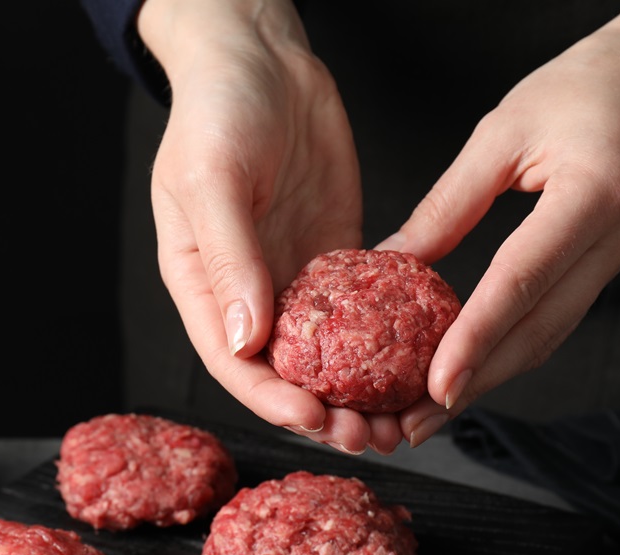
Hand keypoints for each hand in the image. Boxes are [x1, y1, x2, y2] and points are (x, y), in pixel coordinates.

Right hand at [136, 0, 376, 454]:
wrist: (261, 57)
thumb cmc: (217, 109)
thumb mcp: (213, 178)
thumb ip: (228, 259)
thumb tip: (243, 339)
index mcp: (202, 284)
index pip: (233, 362)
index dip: (273, 400)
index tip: (316, 419)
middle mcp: (248, 292)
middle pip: (285, 373)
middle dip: (327, 412)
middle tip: (375, 434)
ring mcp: (294, 277)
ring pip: (328, 355)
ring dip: (361, 391)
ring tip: (403, 418)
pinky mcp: (336, 257)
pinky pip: (363, 310)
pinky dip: (386, 342)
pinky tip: (417, 359)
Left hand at [376, 0, 619, 447]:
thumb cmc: (584, 86)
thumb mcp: (503, 129)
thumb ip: (449, 202)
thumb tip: (388, 263)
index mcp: (594, 194)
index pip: (524, 280)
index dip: (478, 337)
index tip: (435, 383)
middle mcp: (615, 239)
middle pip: (539, 331)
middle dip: (475, 384)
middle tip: (413, 425)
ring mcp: (616, 259)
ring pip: (548, 337)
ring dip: (488, 381)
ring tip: (426, 415)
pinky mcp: (603, 267)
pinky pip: (552, 321)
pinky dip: (506, 353)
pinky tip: (466, 372)